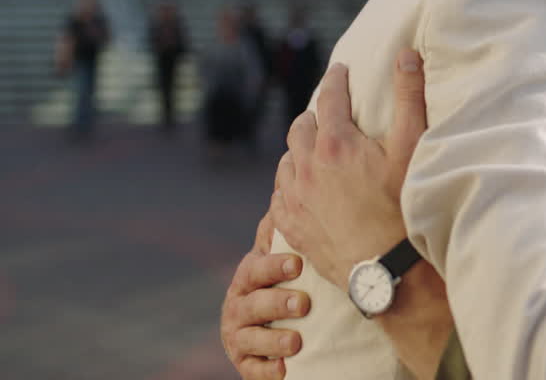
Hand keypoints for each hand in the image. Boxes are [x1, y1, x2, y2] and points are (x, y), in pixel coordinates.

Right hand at [221, 214, 310, 379]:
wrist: (278, 329)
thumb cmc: (285, 283)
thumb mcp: (284, 260)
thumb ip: (283, 231)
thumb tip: (287, 186)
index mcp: (249, 276)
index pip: (257, 268)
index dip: (274, 266)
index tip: (298, 265)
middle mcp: (239, 305)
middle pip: (253, 304)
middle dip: (277, 303)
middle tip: (304, 304)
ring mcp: (240, 336)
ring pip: (251, 339)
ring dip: (273, 340)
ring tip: (296, 341)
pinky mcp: (245, 364)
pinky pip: (252, 370)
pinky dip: (266, 370)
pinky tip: (284, 369)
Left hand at [271, 49, 428, 287]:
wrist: (384, 268)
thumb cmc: (403, 207)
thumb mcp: (412, 147)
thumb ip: (408, 96)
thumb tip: (406, 54)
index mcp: (335, 142)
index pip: (330, 97)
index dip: (336, 79)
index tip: (341, 70)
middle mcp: (306, 165)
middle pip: (300, 126)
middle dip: (314, 115)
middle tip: (328, 113)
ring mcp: (294, 197)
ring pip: (286, 160)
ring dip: (299, 149)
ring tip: (314, 150)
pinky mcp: (290, 224)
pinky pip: (279, 194)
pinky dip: (289, 182)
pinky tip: (301, 186)